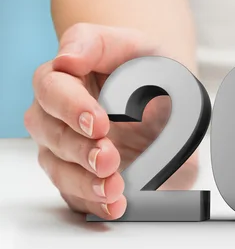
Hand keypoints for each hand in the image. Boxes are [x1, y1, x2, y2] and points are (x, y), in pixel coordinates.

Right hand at [24, 23, 198, 219]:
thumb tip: (66, 58)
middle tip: (109, 159)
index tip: (99, 123)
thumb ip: (97, 43)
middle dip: (79, 150)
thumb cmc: (144, 64)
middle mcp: (58, 114)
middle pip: (51, 134)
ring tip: (113, 189)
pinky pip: (76, 193)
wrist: (168, 93)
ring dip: (83, 182)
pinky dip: (93, 203)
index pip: (52, 89)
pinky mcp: (83, 174)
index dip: (71, 107)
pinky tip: (113, 206)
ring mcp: (68, 148)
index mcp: (64, 77)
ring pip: (58, 168)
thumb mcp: (132, 43)